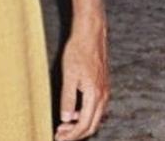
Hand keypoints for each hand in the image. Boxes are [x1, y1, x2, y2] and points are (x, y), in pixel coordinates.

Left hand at [55, 24, 109, 140]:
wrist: (91, 33)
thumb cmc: (79, 51)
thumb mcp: (68, 76)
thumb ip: (68, 99)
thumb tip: (66, 119)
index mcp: (95, 95)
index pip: (84, 125)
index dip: (71, 135)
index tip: (59, 137)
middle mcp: (103, 95)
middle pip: (92, 125)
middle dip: (76, 134)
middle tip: (60, 134)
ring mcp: (105, 90)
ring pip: (95, 117)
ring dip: (80, 124)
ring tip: (64, 125)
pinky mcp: (103, 85)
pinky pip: (97, 108)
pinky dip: (86, 114)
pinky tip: (74, 111)